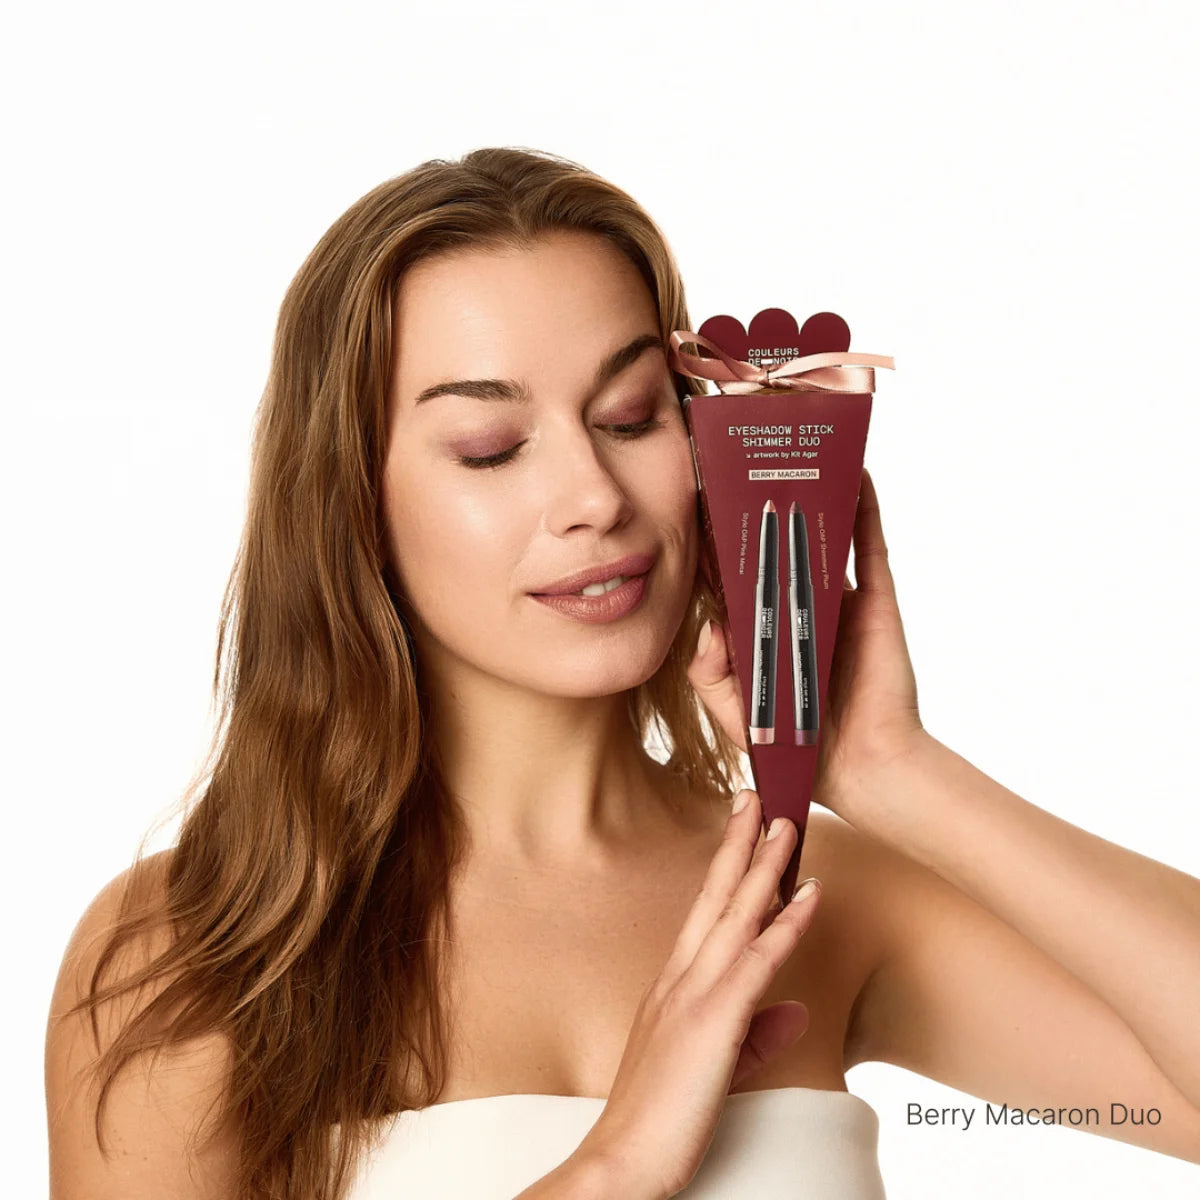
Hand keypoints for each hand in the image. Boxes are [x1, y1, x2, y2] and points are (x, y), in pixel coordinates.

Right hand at [573, 790, 820, 1198]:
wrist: (622, 1160)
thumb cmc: (656, 1121)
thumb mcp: (710, 1069)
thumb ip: (755, 1037)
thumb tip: (794, 1012)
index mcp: (673, 986)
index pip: (706, 913)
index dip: (726, 870)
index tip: (742, 833)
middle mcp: (679, 978)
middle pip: (716, 896)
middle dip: (740, 844)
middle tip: (757, 799)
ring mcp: (694, 993)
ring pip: (737, 914)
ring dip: (765, 866)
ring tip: (786, 824)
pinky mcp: (713, 1018)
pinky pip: (758, 959)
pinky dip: (786, 923)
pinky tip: (808, 896)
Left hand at [687, 468, 925, 818]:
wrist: (863, 765)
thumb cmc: (796, 743)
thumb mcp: (736, 713)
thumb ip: (711, 674)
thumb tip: (709, 624)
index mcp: (761, 625)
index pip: (733, 573)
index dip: (716, 542)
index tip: (696, 502)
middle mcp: (796, 603)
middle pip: (775, 545)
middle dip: (759, 509)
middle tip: (741, 464)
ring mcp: (836, 597)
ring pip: (821, 535)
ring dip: (811, 496)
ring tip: (796, 455)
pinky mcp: (874, 599)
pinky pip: (868, 544)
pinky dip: (863, 507)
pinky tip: (854, 472)